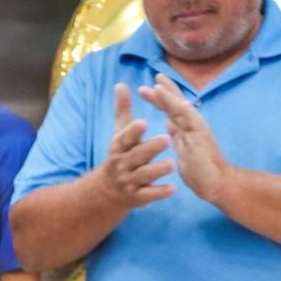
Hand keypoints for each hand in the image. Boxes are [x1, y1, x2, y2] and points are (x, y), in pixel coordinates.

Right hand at [101, 82, 173, 208]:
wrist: (108, 191)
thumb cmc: (120, 155)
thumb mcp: (119, 134)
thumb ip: (122, 110)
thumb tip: (120, 84)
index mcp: (118, 147)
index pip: (125, 138)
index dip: (133, 131)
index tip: (144, 122)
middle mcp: (122, 164)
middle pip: (136, 156)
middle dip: (150, 148)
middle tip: (166, 139)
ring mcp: (129, 181)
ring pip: (144, 175)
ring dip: (157, 170)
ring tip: (171, 164)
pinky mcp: (137, 197)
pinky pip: (149, 195)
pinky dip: (160, 192)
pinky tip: (173, 188)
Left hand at [137, 74, 227, 202]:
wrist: (215, 184)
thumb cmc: (200, 172)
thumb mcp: (183, 151)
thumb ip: (177, 135)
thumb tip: (169, 123)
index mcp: (186, 128)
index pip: (172, 110)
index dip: (161, 99)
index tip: (148, 90)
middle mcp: (191, 124)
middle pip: (175, 102)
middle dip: (162, 91)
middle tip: (148, 81)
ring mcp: (196, 125)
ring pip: (179, 103)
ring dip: (166, 92)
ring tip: (156, 80)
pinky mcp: (198, 129)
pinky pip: (183, 111)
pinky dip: (171, 100)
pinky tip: (161, 92)